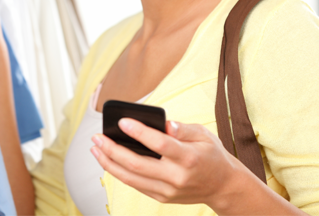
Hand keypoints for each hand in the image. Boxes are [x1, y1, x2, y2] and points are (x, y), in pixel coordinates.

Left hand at [90, 119, 245, 207]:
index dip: (139, 132)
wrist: (223, 187)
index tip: (122, 121)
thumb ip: (182, 128)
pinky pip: (135, 185)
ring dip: (109, 163)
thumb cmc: (211, 155)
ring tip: (95, 148)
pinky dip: (119, 172)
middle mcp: (176, 177)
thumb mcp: (203, 135)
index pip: (160, 144)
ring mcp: (168, 191)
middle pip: (137, 164)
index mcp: (188, 158)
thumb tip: (163, 124)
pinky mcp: (162, 198)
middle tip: (97, 137)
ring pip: (131, 178)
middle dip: (112, 150)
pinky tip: (108, 160)